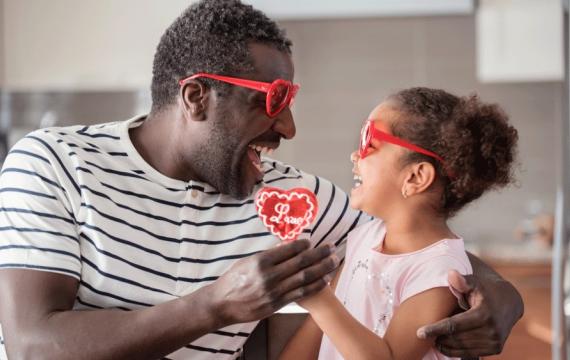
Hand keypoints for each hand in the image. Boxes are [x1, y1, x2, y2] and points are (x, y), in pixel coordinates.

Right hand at [209, 240, 338, 325]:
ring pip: (304, 278)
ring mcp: (273, 291)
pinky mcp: (276, 304)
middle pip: (300, 262)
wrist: (221, 305)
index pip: (288, 249)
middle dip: (319, 254)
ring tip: (334, 261)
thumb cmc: (233, 280)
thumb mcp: (246, 261)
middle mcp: (268, 276)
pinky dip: (315, 286)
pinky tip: (325, 279)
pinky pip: (300, 293)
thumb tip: (286, 244)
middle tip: (332, 247)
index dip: (303, 244)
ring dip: (322, 268)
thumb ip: (267, 254)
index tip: (312, 241)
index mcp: (260, 261)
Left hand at [417, 270, 523, 357]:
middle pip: (456, 339)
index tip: (419, 333)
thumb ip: (462, 281)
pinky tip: (444, 345)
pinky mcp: (496, 349)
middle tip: (423, 335)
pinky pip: (471, 354)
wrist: (509, 302)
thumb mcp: (474, 282)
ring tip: (433, 340)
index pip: (453, 325)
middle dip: (438, 338)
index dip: (435, 329)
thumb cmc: (484, 289)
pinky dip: (456, 351)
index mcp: (484, 314)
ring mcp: (495, 341)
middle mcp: (491, 330)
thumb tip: (451, 274)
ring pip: (462, 348)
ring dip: (445, 346)